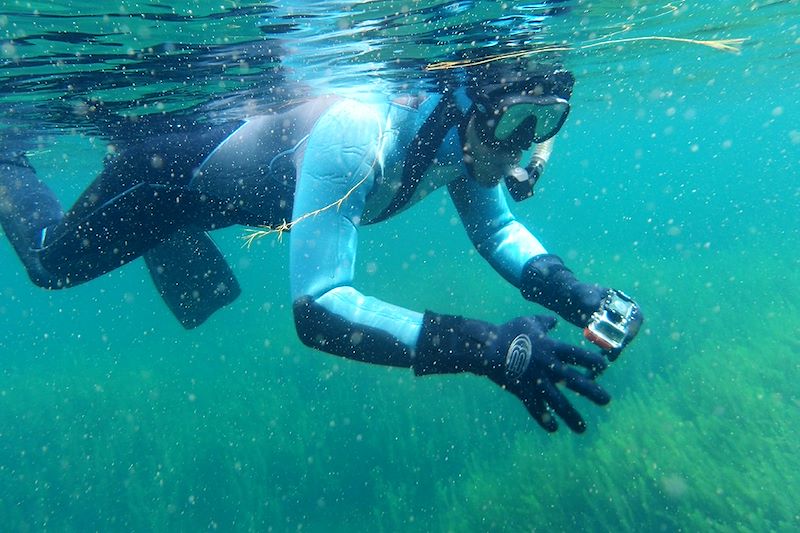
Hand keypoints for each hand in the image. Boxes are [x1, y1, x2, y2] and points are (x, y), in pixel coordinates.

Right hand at [415, 312, 609, 432]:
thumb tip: (555, 321)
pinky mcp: (523, 392)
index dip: (593, 361)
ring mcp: (536, 381)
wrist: (486, 348)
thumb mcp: (528, 321)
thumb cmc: (508, 331)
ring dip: (571, 416)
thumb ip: (545, 322)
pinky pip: (535, 409)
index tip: (604, 367)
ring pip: (558, 402)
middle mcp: (548, 366)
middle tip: (606, 400)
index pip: (578, 355)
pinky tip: (553, 428)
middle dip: (592, 391)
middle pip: (575, 380)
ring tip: (582, 428)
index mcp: (551, 347)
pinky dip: (544, 419)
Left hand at [521, 254, 643, 358]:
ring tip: (608, 357)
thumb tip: (594, 306)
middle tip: (614, 351)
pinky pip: (612, 342)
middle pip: (631, 329)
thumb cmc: (575, 292)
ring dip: (617, 348)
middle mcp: (622, 312)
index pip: (636, 315)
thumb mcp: (582, 292)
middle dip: (624, 341)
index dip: (634, 327)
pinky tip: (601, 356)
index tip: (626, 337)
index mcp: (622, 300)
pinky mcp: (606, 331)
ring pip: (622, 338)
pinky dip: (609, 349)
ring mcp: (615, 322)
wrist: (566, 299)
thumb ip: (588, 297)